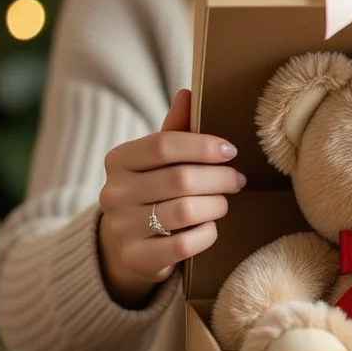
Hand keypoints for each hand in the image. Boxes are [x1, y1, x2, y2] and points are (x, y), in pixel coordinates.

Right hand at [97, 89, 245, 307]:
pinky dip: (206, 234)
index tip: (230, 151)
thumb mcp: (157, 160)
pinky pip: (185, 244)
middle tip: (237, 180)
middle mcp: (114, 193)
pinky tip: (208, 227)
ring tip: (222, 202)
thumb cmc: (151, 191)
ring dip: (216, 206)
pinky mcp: (137, 258)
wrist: (126, 244)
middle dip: (219, 178)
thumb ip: (174, 129)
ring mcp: (122, 228)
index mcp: (118, 160)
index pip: (164, 145)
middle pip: (181, 179)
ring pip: (186, 211)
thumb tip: (188, 92)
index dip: (203, 146)